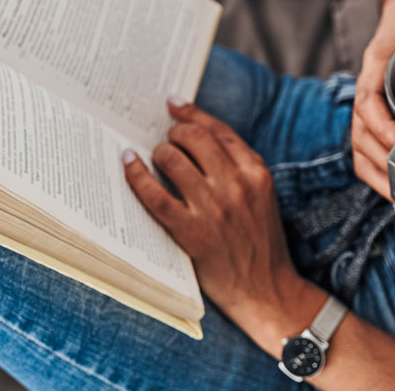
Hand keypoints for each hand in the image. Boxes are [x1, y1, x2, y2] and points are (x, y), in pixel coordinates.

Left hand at [122, 98, 304, 327]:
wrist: (266, 289)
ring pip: (173, 159)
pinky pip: (155, 195)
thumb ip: (239, 169)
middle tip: (164, 139)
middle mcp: (236, 184)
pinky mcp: (192, 232)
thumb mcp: (262, 197)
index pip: (219, 130)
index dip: (192, 114)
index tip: (173, 104)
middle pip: (194, 139)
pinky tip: (128, 163)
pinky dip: (137, 175)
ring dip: (157, 152)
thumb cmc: (260, 243)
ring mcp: (213, 208)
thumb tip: (197, 141)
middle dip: (174, 133)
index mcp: (256, 172)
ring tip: (152, 157)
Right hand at [352, 0, 394, 207]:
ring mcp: (366, 108)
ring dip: (386, 179)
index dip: (383, 128)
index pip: (368, 101)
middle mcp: (365, 88)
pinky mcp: (373, 122)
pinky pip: (365, 155)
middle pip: (361, 137)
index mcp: (377, 64)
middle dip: (393, 164)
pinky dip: (381, 178)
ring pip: (360, 152)